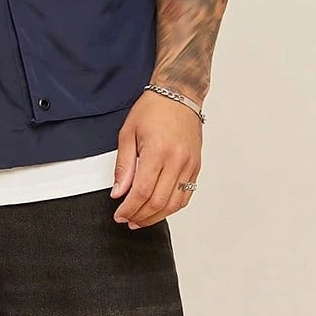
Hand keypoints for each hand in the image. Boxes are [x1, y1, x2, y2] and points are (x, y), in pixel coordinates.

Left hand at [110, 89, 201, 228]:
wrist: (179, 95)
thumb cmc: (153, 109)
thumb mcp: (128, 133)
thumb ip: (124, 166)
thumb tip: (118, 192)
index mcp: (158, 151)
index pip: (142, 191)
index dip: (129, 208)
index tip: (119, 215)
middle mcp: (177, 160)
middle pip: (159, 202)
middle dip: (140, 216)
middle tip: (127, 220)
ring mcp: (189, 165)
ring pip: (174, 203)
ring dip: (156, 216)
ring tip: (141, 219)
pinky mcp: (196, 166)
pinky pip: (186, 195)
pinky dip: (172, 207)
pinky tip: (159, 210)